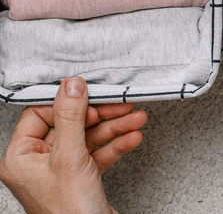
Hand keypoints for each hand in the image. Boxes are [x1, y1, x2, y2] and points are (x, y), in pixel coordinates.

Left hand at [0, 77, 146, 213]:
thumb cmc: (69, 212)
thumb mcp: (70, 157)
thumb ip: (71, 117)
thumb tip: (72, 86)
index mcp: (21, 157)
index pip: (40, 114)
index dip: (67, 103)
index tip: (90, 94)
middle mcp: (37, 163)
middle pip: (70, 124)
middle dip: (101, 115)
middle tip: (121, 106)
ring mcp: (60, 171)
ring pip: (88, 138)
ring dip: (114, 128)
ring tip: (136, 119)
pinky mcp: (80, 178)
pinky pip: (98, 154)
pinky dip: (116, 145)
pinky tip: (131, 138)